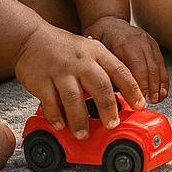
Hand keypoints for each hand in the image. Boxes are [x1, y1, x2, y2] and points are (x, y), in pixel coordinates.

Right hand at [13, 24, 144, 138]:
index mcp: (96, 53)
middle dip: (108, 108)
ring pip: (74, 98)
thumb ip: (104, 68)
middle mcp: (80, 61)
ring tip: (83, 133)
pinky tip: (61, 125)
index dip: (132, 89)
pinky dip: (56, 116)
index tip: (140, 105)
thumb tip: (123, 93)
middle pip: (100, 86)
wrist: (31, 38)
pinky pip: (50, 102)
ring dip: (80, 119)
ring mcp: (60, 71)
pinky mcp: (41, 80)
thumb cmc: (64, 48)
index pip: (120, 71)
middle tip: (112, 125)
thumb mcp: (89, 50)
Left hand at [85, 16, 169, 103]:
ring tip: (157, 99)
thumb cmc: (99, 38)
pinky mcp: (154, 45)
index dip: (139, 84)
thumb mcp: (97, 52)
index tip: (138, 99)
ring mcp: (148, 41)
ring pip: (157, 65)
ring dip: (159, 84)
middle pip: (149, 67)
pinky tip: (162, 91)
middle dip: (151, 87)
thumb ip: (106, 71)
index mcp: (123, 41)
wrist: (108, 22)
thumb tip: (112, 94)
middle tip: (149, 102)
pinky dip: (163, 78)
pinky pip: (161, 63)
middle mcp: (139, 40)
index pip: (135, 65)